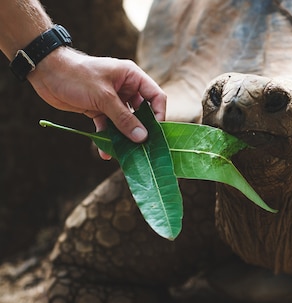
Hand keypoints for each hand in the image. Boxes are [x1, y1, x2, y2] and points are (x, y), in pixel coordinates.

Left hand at [28, 47, 166, 158]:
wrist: (45, 72)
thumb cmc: (77, 76)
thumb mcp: (104, 97)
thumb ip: (124, 118)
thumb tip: (142, 137)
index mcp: (132, 77)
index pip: (156, 97)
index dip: (159, 114)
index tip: (156, 133)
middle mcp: (125, 88)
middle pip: (142, 112)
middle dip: (141, 130)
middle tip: (143, 148)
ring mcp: (112, 100)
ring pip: (125, 122)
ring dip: (124, 137)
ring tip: (124, 153)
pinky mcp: (99, 109)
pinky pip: (108, 126)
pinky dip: (107, 138)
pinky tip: (105, 152)